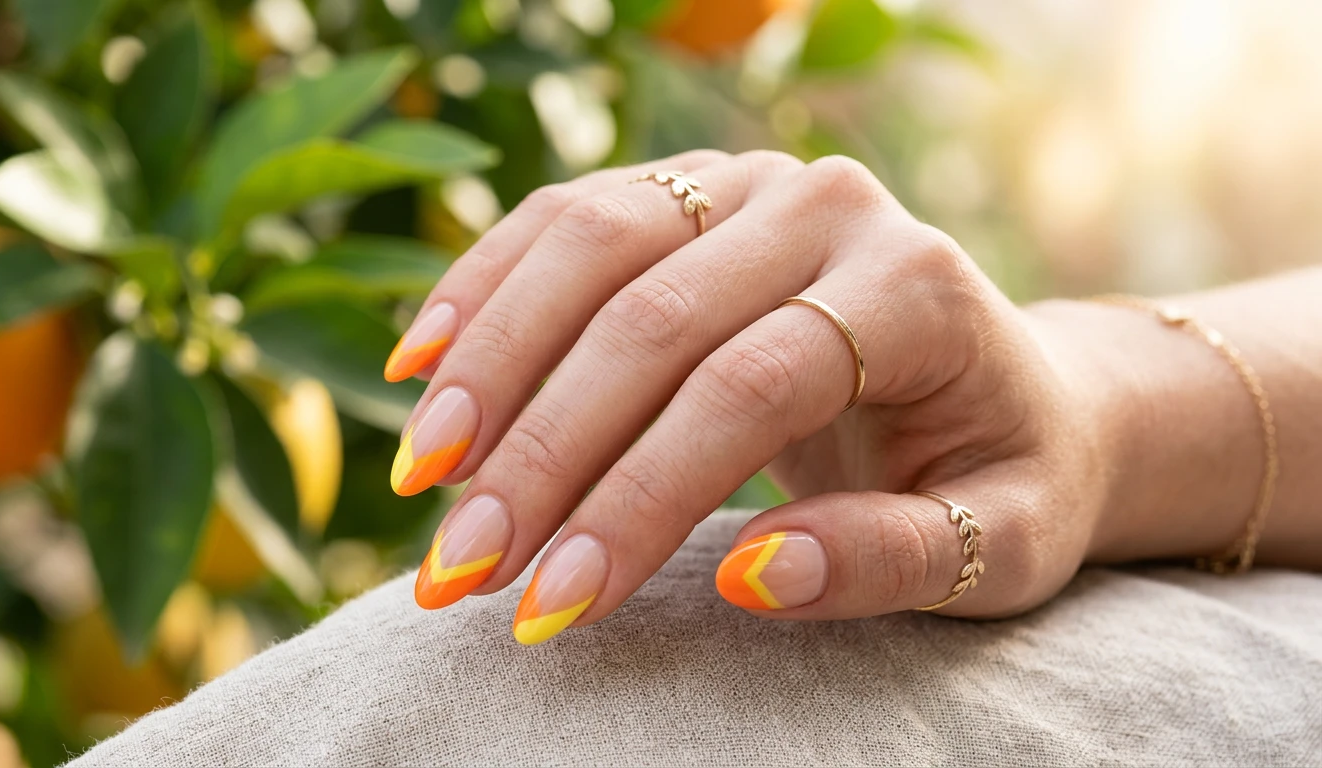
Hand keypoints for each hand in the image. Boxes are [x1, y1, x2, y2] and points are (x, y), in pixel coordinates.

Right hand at [392, 150, 1110, 643]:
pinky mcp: (689, 187)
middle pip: (652, 320)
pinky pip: (566, 220)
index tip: (552, 604)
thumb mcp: (996, 544)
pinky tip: (423, 368)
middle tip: (460, 572)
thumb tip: (750, 577)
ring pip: (588, 247)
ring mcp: (750, 182)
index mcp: (916, 287)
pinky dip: (487, 289)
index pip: (747, 387)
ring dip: (491, 367)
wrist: (1007, 384)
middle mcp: (827, 205)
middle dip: (540, 454)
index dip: (637, 498)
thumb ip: (888, 558)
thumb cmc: (1001, 475)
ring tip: (424, 480)